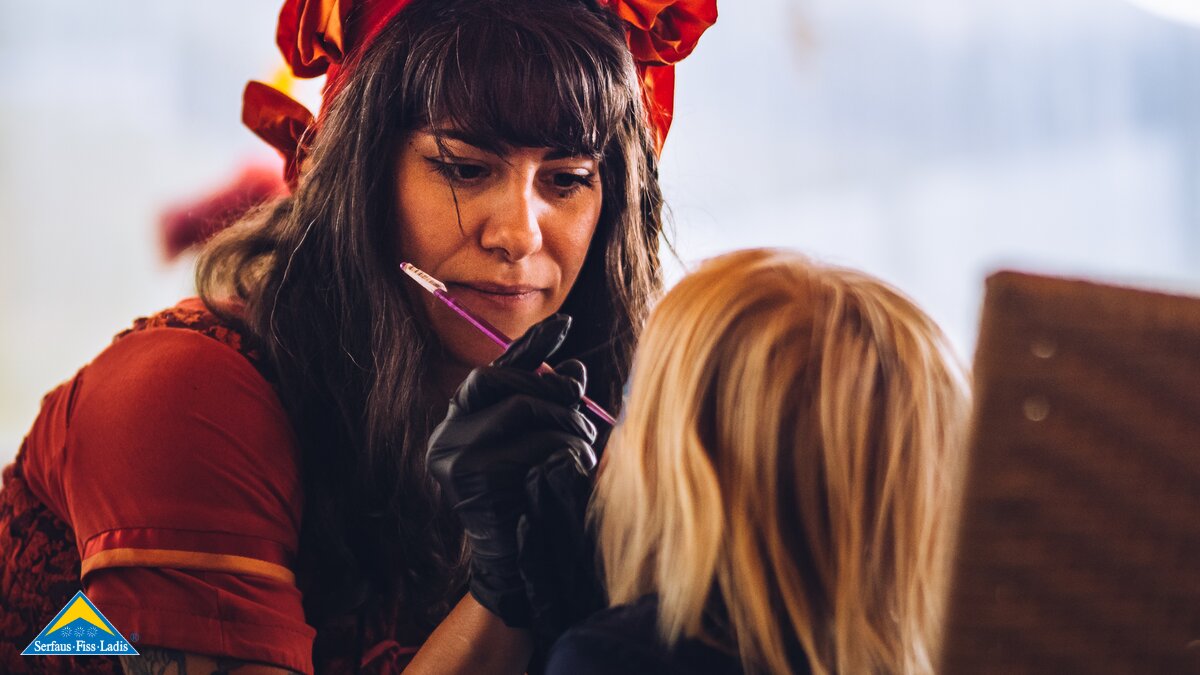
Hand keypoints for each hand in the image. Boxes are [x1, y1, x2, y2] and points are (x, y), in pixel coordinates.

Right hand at [427, 314, 596, 626]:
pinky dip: (561, 450)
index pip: (496, 369)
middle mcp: (446, 432)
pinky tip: (571, 468)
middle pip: (502, 379)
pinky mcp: (467, 473)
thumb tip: (572, 366)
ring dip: (566, 423)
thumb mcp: (545, 441)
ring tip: (584, 448)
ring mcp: (451, 452)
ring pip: (522, 406)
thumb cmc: (535, 498)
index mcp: (461, 420)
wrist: (519, 561)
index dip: (531, 346)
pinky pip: (530, 441)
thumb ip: (552, 404)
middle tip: (583, 405)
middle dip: (553, 388)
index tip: (567, 324)